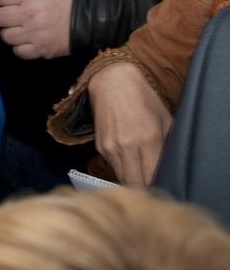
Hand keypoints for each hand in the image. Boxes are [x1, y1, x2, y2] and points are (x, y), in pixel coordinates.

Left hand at [0, 0, 77, 59]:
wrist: (93, 17)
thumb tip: (8, 1)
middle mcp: (27, 14)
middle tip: (5, 16)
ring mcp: (33, 34)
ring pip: (5, 36)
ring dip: (8, 32)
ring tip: (17, 29)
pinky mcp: (41, 49)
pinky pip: (18, 51)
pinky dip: (19, 47)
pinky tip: (25, 42)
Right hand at [87, 60, 171, 185]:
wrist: (113, 82)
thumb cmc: (144, 99)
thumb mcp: (165, 120)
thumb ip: (168, 146)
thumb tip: (169, 169)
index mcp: (149, 139)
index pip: (152, 178)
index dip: (158, 185)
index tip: (163, 185)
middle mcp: (127, 146)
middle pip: (135, 183)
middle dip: (144, 187)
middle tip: (152, 184)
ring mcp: (111, 147)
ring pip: (122, 178)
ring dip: (132, 180)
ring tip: (141, 175)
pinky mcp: (100, 146)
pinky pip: (113, 167)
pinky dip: (121, 169)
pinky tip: (128, 161)